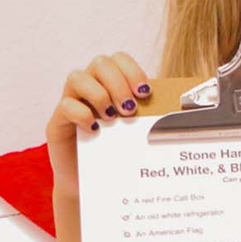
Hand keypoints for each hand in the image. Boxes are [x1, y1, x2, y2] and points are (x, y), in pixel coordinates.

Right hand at [46, 53, 150, 194]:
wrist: (94, 182)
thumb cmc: (118, 152)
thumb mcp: (138, 128)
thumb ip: (151, 113)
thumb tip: (182, 110)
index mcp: (110, 85)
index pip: (118, 59)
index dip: (132, 71)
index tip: (145, 93)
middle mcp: (89, 88)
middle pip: (100, 62)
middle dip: (118, 83)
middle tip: (129, 109)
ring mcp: (71, 103)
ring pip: (77, 77)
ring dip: (100, 94)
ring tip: (112, 118)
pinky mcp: (57, 122)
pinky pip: (65, 105)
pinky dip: (82, 114)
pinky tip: (94, 129)